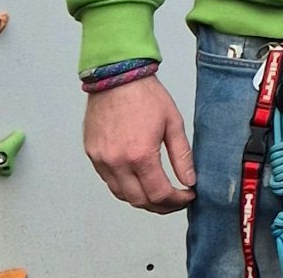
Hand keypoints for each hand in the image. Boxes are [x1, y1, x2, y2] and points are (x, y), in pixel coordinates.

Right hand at [83, 75, 195, 213]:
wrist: (117, 77)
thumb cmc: (145, 95)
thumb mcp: (173, 123)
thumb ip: (182, 156)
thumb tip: (189, 181)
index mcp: (141, 155)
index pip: (160, 194)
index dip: (177, 201)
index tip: (188, 196)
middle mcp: (117, 162)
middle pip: (140, 201)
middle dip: (161, 206)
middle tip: (175, 200)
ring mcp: (102, 160)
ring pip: (122, 195)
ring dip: (142, 199)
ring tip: (158, 193)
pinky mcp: (92, 155)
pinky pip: (109, 181)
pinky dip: (125, 187)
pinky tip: (139, 180)